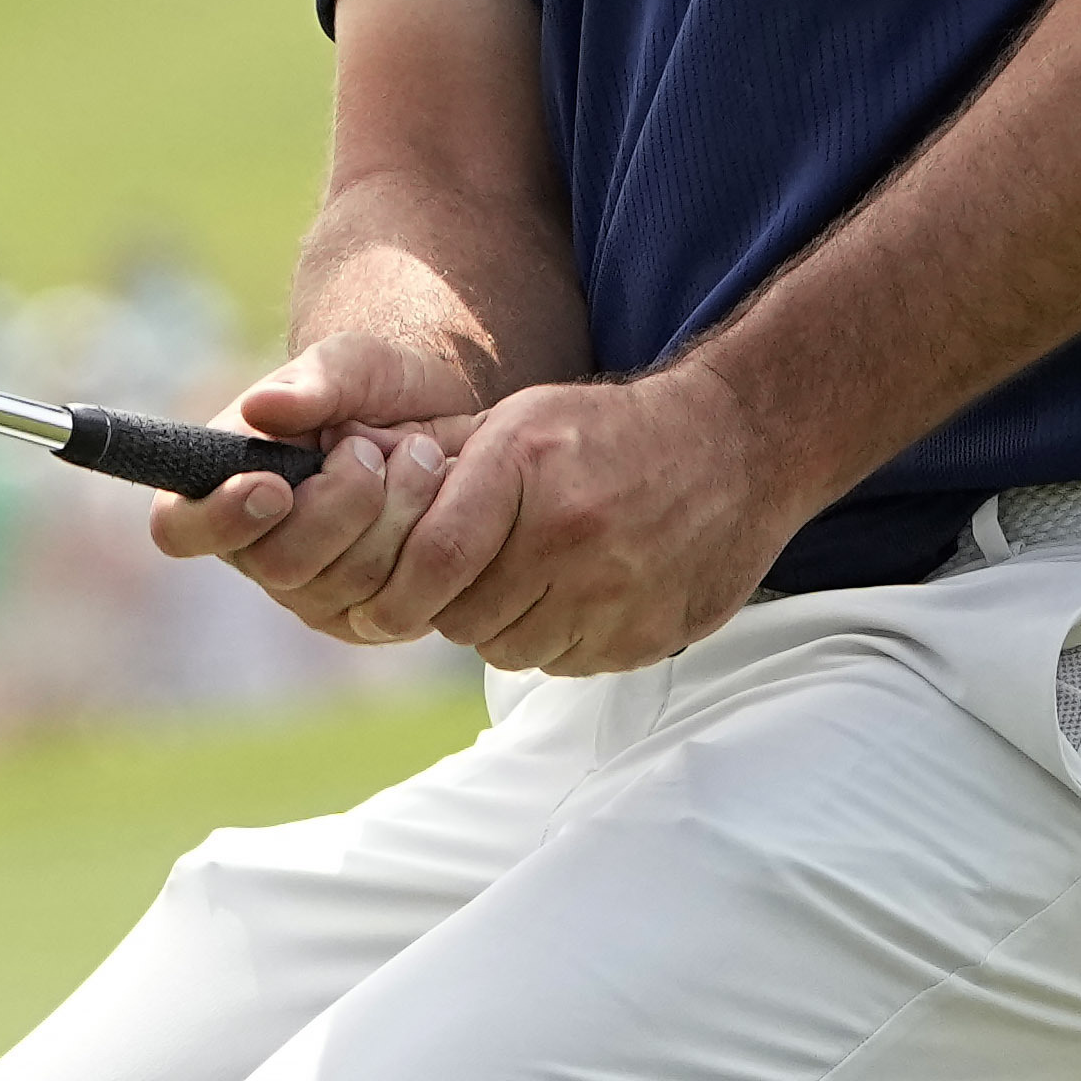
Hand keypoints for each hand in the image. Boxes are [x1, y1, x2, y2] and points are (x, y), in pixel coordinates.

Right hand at [144, 331, 489, 648]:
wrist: (449, 420)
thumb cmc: (377, 388)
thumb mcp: (350, 363)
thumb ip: (311, 383)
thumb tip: (260, 407)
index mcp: (224, 488)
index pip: (180, 528)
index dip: (218, 518)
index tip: (274, 484)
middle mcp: (260, 551)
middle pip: (278, 565)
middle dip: (341, 501)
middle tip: (372, 445)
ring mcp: (316, 594)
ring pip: (347, 585)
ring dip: (397, 511)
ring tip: (422, 453)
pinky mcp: (374, 617)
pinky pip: (400, 602)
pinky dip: (430, 541)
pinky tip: (442, 498)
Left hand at [368, 358, 802, 678]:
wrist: (738, 447)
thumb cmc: (609, 431)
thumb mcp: (520, 417)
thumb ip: (435, 451)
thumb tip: (343, 465)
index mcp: (527, 466)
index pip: (434, 559)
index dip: (399, 590)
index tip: (387, 601)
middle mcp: (570, 531)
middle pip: (464, 615)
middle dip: (451, 605)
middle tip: (474, 577)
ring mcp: (615, 590)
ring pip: (511, 649)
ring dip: (505, 626)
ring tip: (533, 580)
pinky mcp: (647, 634)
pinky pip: (566, 663)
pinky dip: (558, 640)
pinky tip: (581, 594)